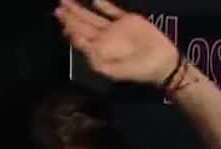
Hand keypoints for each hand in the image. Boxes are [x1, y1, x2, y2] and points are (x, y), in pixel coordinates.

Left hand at [54, 0, 179, 88]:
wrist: (162, 63)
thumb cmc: (137, 70)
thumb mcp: (111, 70)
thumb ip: (93, 56)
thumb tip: (77, 42)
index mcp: (98, 52)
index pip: (79, 38)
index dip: (69, 28)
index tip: (60, 18)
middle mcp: (104, 39)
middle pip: (83, 25)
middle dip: (70, 16)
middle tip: (58, 7)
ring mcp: (115, 29)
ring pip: (93, 17)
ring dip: (80, 9)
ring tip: (67, 1)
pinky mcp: (128, 21)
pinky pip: (112, 11)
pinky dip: (103, 5)